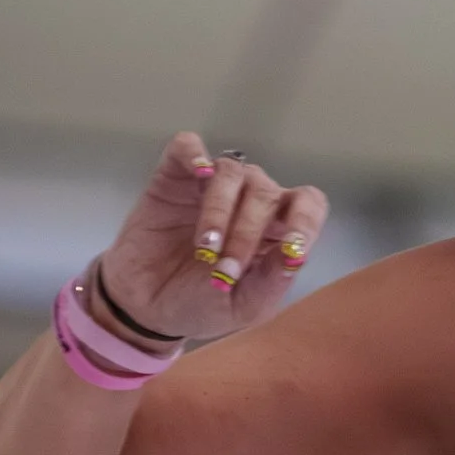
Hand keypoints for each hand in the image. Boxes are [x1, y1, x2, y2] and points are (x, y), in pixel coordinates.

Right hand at [92, 135, 329, 350]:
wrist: (146, 307)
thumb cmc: (201, 304)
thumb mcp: (243, 308)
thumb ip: (271, 282)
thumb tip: (297, 254)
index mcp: (275, 230)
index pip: (307, 205)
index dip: (306, 220)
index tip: (293, 248)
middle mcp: (249, 200)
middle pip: (266, 191)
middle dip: (247, 232)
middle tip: (223, 269)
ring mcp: (212, 185)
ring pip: (231, 171)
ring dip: (220, 209)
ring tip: (203, 247)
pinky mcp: (175, 175)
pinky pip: (188, 146)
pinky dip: (195, 155)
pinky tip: (197, 175)